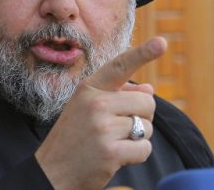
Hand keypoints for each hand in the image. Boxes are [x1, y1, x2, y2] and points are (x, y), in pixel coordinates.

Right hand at [34, 37, 165, 189]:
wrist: (51, 171)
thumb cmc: (73, 138)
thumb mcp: (87, 110)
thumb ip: (117, 97)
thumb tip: (149, 90)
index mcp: (89, 88)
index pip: (120, 66)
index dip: (143, 53)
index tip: (161, 42)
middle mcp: (96, 103)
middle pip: (146, 102)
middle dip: (141, 116)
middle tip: (120, 129)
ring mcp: (103, 127)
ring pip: (146, 126)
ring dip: (136, 138)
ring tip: (112, 143)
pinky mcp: (111, 151)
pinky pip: (144, 148)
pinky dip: (136, 155)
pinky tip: (116, 157)